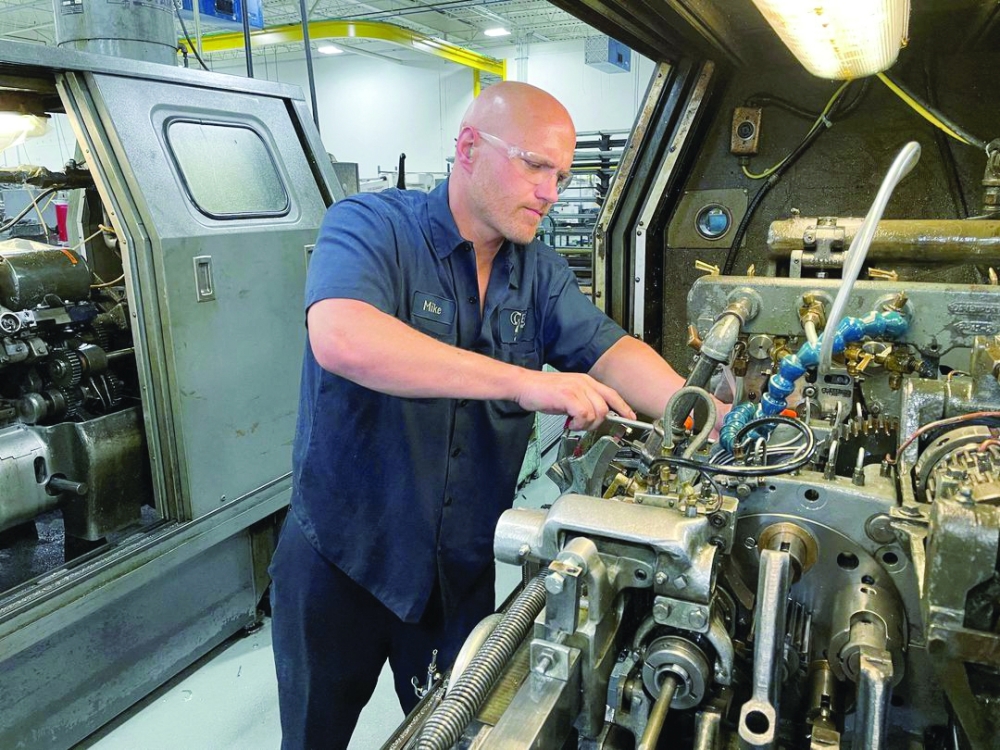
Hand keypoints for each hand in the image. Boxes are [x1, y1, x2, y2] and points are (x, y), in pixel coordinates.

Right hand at [515, 370, 635, 430]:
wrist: (523, 384)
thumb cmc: (542, 391)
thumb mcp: (568, 394)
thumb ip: (582, 402)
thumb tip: (593, 416)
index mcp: (586, 381)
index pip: (612, 394)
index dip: (624, 407)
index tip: (631, 418)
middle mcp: (584, 383)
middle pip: (607, 407)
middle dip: (598, 422)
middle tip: (584, 425)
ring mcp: (576, 388)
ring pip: (597, 413)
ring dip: (586, 424)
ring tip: (573, 423)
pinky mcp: (568, 396)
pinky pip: (584, 415)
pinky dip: (578, 423)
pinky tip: (569, 423)